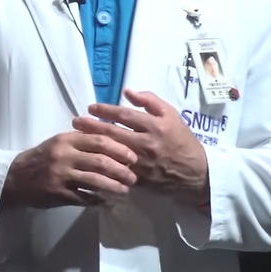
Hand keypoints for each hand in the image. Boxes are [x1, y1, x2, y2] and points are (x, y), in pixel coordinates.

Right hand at [1, 131, 137, 209]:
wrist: (15, 177)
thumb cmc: (42, 157)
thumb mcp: (59, 142)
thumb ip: (82, 140)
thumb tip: (112, 141)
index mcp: (66, 139)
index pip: (99, 140)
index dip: (120, 149)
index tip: (132, 157)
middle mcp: (64, 155)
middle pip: (101, 161)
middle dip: (121, 170)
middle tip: (133, 177)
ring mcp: (61, 175)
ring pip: (95, 180)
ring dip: (114, 187)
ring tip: (125, 191)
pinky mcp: (58, 193)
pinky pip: (84, 197)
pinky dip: (98, 200)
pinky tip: (106, 202)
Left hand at [76, 89, 209, 207]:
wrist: (194, 172)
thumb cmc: (181, 140)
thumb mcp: (171, 115)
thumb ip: (150, 101)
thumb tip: (127, 92)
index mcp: (156, 126)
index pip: (125, 115)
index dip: (106, 110)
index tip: (91, 107)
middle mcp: (147, 144)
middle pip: (114, 133)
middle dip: (92, 126)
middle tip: (76, 121)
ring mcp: (142, 163)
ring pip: (113, 152)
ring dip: (94, 144)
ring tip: (78, 138)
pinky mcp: (140, 179)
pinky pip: (117, 171)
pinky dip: (103, 165)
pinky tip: (90, 160)